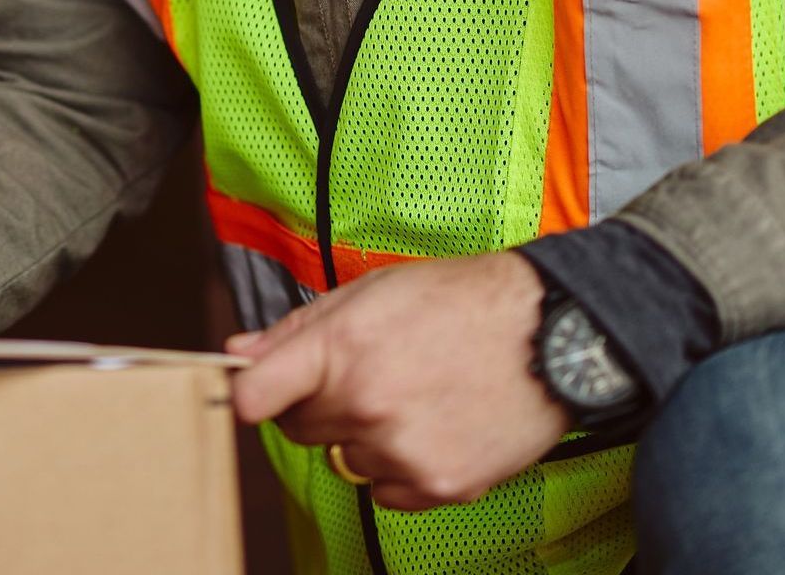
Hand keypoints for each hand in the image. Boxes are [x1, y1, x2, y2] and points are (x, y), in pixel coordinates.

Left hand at [227, 251, 566, 511]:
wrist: (545, 334)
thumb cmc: (455, 302)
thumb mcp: (370, 292)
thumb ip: (297, 329)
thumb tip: (239, 353)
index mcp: (341, 348)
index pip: (256, 395)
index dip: (248, 395)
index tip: (254, 395)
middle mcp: (365, 404)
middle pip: (299, 429)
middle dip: (318, 405)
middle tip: (361, 375)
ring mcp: (402, 451)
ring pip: (345, 460)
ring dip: (364, 436)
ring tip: (411, 394)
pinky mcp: (439, 486)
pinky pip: (387, 492)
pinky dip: (399, 468)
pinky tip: (432, 426)